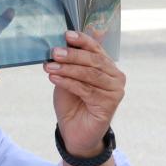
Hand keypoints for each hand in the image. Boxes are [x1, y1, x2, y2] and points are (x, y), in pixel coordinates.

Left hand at [43, 30, 125, 155]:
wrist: (74, 131)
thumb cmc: (71, 102)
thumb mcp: (67, 78)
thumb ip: (68, 63)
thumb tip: (62, 43)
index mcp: (106, 66)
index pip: (96, 48)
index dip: (82, 40)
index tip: (67, 34)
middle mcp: (115, 76)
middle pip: (94, 60)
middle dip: (72, 55)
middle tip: (54, 52)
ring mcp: (115, 90)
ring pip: (90, 74)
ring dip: (68, 69)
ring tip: (50, 66)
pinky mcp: (110, 104)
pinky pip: (87, 89)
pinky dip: (69, 82)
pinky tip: (54, 78)